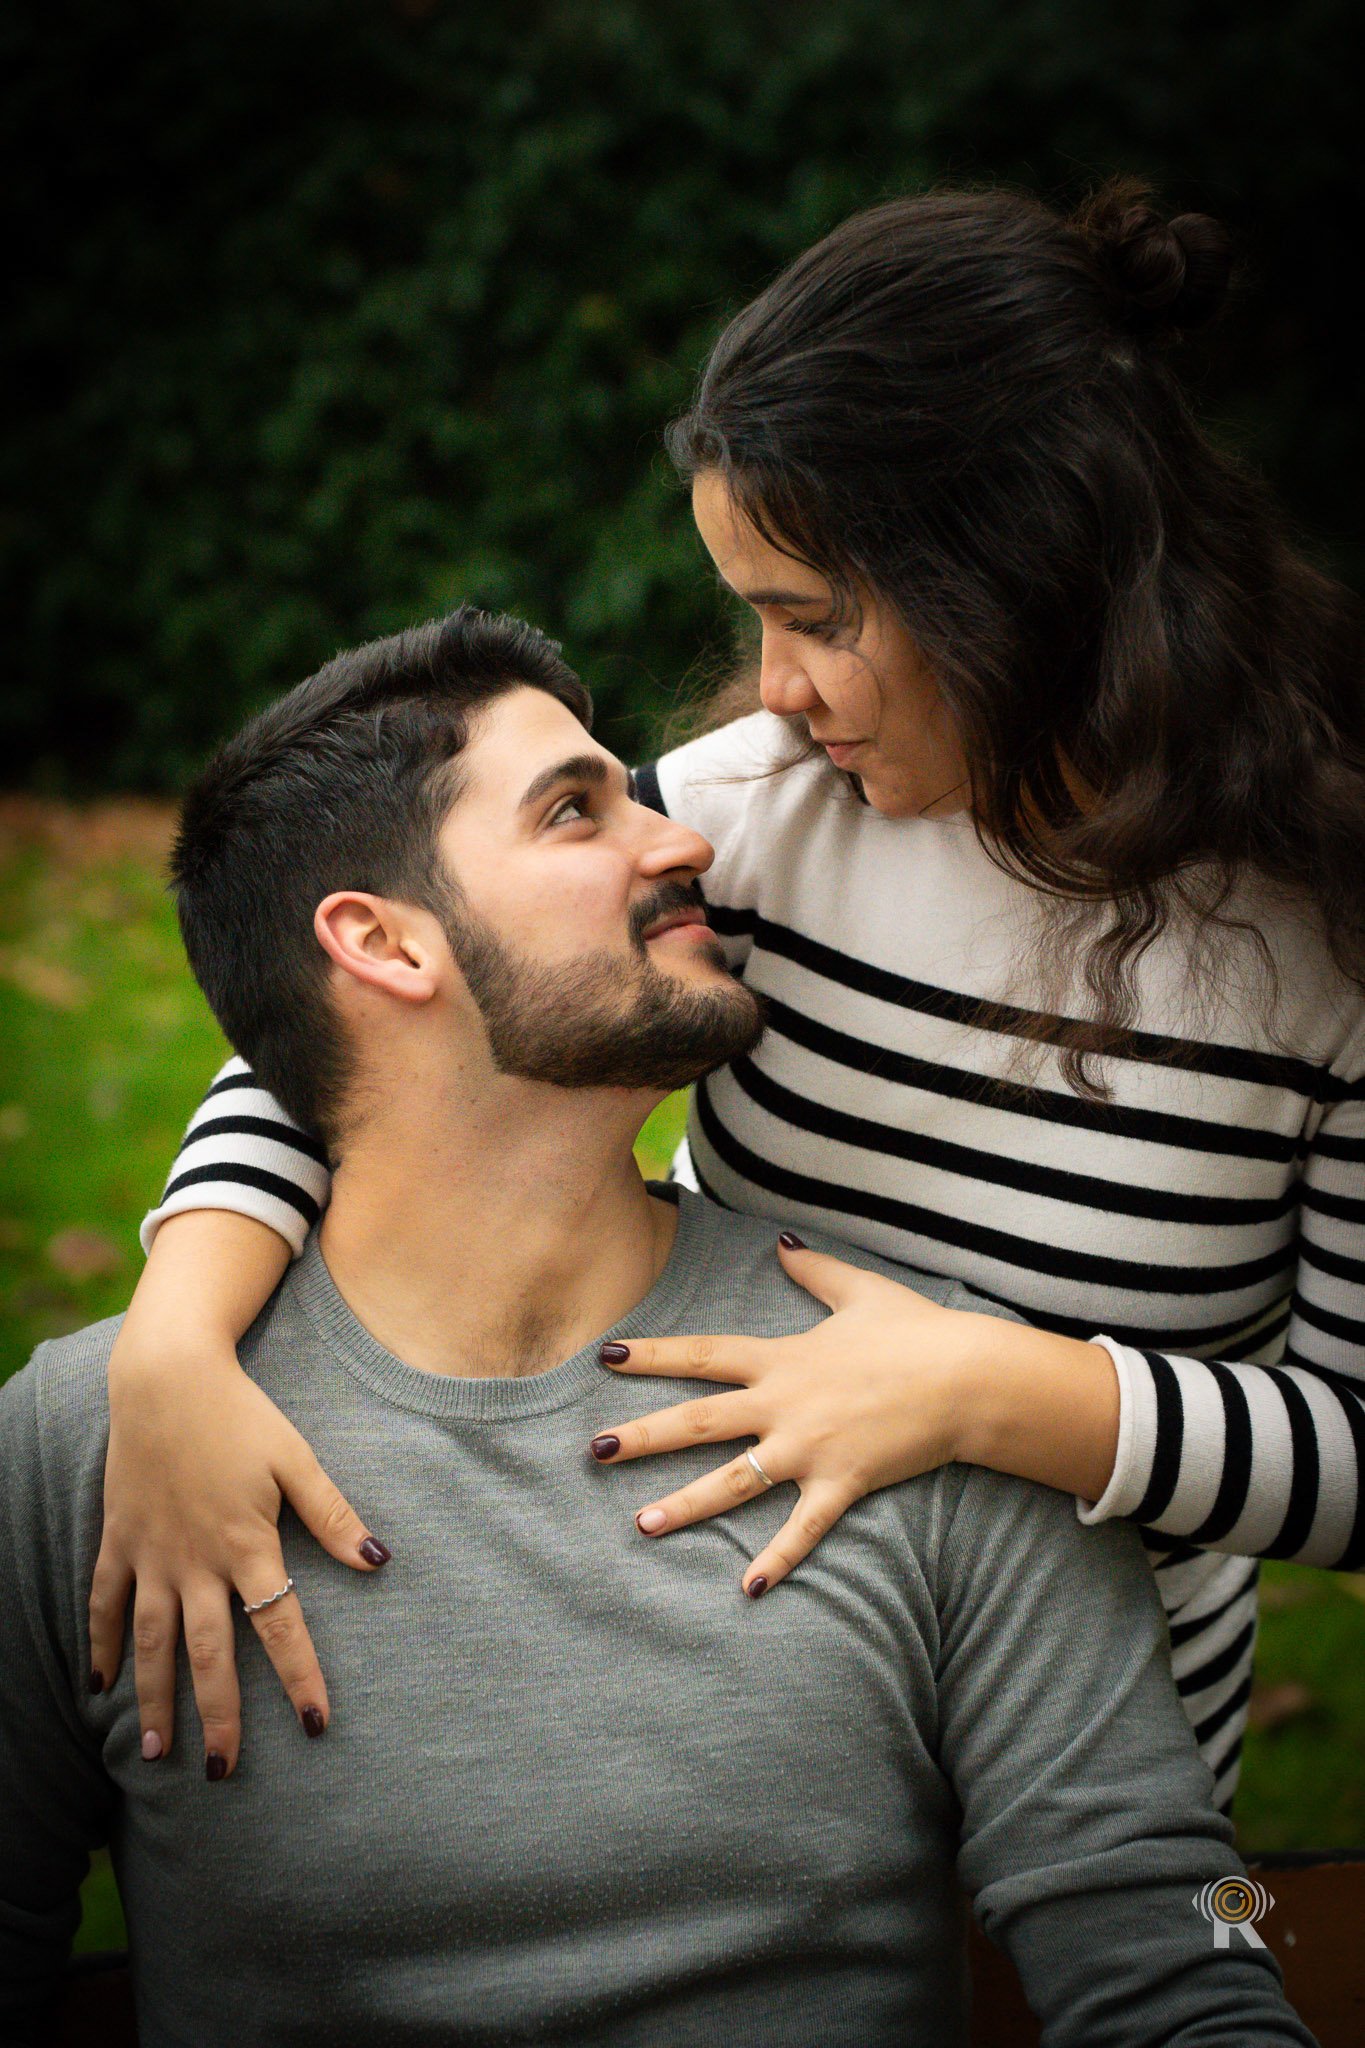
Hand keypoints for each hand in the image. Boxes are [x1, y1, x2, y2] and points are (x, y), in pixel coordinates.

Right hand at [90, 1331, 390, 1778]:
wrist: (166, 1377)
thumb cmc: (240, 1415)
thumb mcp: (296, 1459)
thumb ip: (333, 1514)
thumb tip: (378, 1560)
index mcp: (246, 1544)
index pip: (279, 1625)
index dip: (300, 1677)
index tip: (314, 1724)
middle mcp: (194, 1561)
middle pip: (209, 1654)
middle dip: (218, 1716)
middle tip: (222, 1772)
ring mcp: (150, 1554)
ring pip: (150, 1643)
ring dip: (155, 1699)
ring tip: (156, 1752)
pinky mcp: (119, 1539)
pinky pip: (106, 1602)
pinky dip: (101, 1643)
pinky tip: (99, 1685)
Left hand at [589, 1234, 995, 1597]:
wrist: (967, 1376)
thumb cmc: (916, 1330)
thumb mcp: (860, 1290)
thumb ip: (814, 1270)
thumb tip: (782, 1243)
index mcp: (783, 1358)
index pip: (704, 1354)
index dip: (654, 1355)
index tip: (608, 1358)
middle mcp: (784, 1404)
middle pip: (698, 1421)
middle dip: (643, 1436)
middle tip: (594, 1452)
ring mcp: (810, 1448)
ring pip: (733, 1481)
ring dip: (685, 1505)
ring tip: (640, 1525)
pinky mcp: (842, 1482)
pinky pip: (802, 1528)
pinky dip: (775, 1560)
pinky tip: (746, 1588)